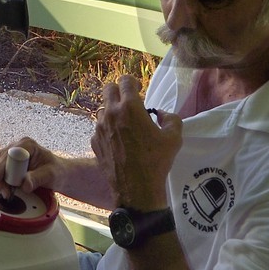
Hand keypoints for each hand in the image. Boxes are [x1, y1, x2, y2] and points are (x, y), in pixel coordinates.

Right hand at [0, 137, 58, 194]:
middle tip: (6, 191)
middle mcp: (15, 147)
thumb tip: (24, 184)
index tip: (1, 181)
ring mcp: (9, 154)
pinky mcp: (5, 163)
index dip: (4, 168)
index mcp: (27, 145)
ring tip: (4, 190)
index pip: (9, 154)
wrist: (58, 174)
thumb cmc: (56, 171)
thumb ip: (37, 178)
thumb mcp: (50, 175)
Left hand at [92, 74, 182, 210]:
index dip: (133, 82)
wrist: (136, 189)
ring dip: (113, 110)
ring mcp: (100, 128)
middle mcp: (111, 113)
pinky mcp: (94, 141)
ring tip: (125, 124)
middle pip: (108, 89)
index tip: (139, 89)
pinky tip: (119, 140)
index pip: (125, 80)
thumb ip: (170, 118)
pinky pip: (99, 127)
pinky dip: (108, 128)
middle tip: (130, 103)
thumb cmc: (156, 161)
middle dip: (119, 91)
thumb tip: (160, 114)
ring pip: (102, 108)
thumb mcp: (174, 137)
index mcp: (130, 107)